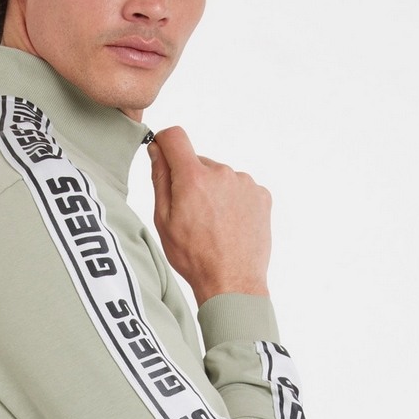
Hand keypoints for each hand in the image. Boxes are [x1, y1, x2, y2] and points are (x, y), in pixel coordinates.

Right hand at [147, 127, 271, 304]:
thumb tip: (157, 150)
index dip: (164, 143)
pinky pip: (239, 188)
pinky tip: (229, 225)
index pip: (175, 136)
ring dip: (213, 191)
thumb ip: (160, 179)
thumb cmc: (194, 257)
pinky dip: (232, 201)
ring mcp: (245, 183)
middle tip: (190, 214)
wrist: (232, 282)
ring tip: (212, 224)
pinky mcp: (261, 195)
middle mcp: (222, 173)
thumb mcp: (164, 220)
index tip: (163, 155)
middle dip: (190, 180)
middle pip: (198, 162)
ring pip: (220, 177)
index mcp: (194, 178)